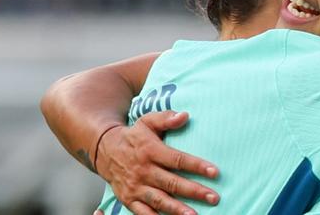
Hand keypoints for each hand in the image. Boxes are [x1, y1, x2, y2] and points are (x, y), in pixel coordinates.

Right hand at [96, 111, 219, 214]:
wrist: (104, 150)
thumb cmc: (133, 136)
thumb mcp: (147, 121)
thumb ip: (166, 118)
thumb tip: (185, 116)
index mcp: (150, 150)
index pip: (177, 159)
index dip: (197, 166)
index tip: (215, 172)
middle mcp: (143, 170)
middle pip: (172, 183)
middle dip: (194, 191)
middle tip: (213, 197)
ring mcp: (135, 187)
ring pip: (159, 200)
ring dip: (177, 209)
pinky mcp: (128, 199)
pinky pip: (143, 213)